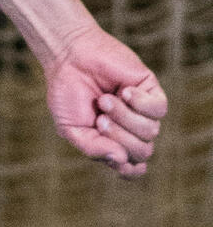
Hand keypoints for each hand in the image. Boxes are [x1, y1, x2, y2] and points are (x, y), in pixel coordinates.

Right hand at [40, 24, 166, 177]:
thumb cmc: (67, 92)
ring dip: (125, 117)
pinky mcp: (150, 90)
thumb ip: (92, 148)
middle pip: (142, 151)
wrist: (69, 57)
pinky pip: (158, 109)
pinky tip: (124, 90)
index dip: (131, 169)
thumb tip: (121, 159)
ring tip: (105, 99)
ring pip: (150, 131)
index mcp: (113, 142)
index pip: (133, 167)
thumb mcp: (71, 128)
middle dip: (120, 137)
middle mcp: (131, 129)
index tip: (119, 159)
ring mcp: (142, 111)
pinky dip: (140, 103)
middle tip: (100, 119)